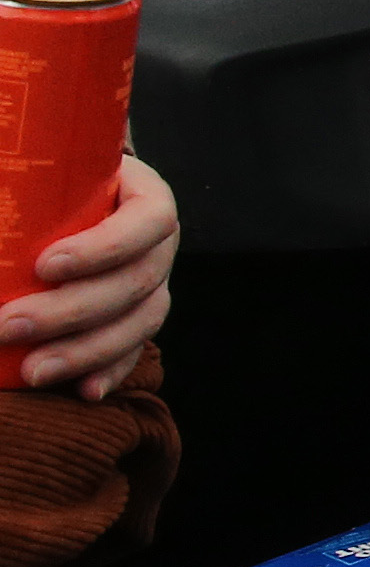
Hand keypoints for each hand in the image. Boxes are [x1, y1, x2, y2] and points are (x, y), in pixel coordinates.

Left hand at [7, 157, 174, 399]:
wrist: (66, 203)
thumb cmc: (44, 184)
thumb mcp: (34, 175)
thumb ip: (11, 192)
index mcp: (144, 196)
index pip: (147, 221)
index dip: (104, 247)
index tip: (44, 266)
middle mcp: (157, 244)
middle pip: (138, 281)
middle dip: (73, 311)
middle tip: (7, 326)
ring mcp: (153, 283)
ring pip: (142, 321)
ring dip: (88, 350)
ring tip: (33, 371)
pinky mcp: (137, 318)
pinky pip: (133, 350)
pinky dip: (109, 371)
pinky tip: (83, 391)